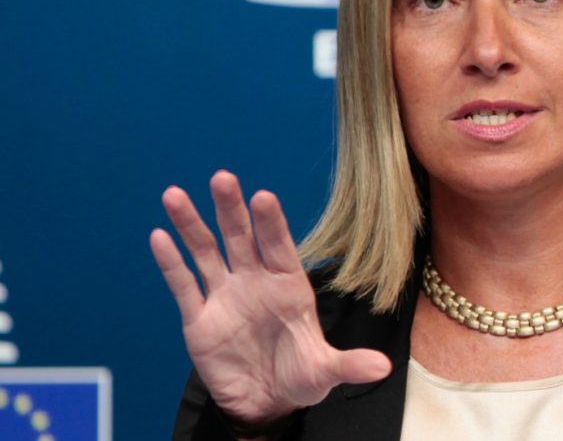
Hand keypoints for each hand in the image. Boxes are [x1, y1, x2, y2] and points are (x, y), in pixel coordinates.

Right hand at [150, 171, 391, 427]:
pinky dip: (171, 262)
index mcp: (289, 286)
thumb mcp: (325, 371)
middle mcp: (256, 282)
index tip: (263, 197)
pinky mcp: (199, 319)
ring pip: (206, 252)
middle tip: (223, 179)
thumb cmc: (301, 377)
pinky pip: (184, 286)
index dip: (271, 223)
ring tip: (175, 195)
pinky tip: (160, 237)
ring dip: (191, 225)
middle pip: (241, 238)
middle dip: (231, 209)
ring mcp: (225, 296)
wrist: (266, 403)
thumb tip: (383, 369)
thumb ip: (349, 365)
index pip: (279, 247)